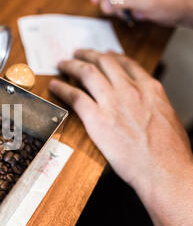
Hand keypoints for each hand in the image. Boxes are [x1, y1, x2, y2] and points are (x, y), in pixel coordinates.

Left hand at [49, 50, 192, 194]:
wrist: (165, 171)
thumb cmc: (170, 154)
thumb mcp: (168, 118)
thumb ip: (152, 105)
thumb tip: (145, 106)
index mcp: (151, 89)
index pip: (127, 64)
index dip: (112, 57)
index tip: (104, 54)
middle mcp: (131, 90)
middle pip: (104, 62)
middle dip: (88, 55)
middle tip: (78, 54)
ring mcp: (113, 103)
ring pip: (87, 73)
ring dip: (72, 65)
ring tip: (62, 64)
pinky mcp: (97, 119)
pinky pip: (74, 96)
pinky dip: (61, 88)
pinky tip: (54, 86)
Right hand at [87, 0, 192, 26]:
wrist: (188, 9)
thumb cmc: (175, 0)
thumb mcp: (148, 0)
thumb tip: (106, 3)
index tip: (95, 0)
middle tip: (116, 11)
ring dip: (115, 7)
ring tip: (130, 13)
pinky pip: (118, 1)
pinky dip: (121, 10)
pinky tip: (134, 13)